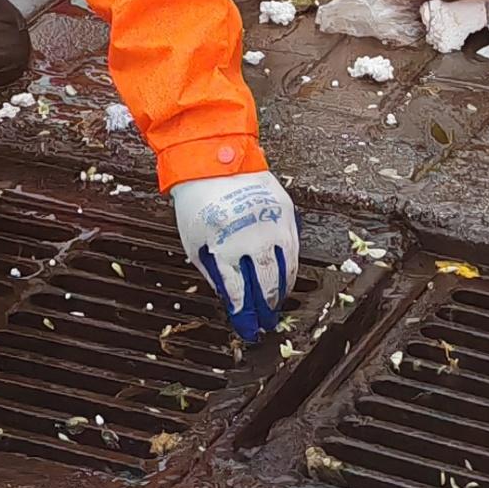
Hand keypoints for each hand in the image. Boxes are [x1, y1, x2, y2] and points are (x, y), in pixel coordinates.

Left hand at [172, 171, 295, 340]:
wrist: (214, 161)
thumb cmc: (198, 201)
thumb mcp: (194, 241)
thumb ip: (212, 272)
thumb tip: (229, 297)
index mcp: (223, 245)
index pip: (238, 290)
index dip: (244, 313)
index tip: (247, 326)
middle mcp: (250, 236)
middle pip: (265, 284)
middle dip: (266, 308)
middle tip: (266, 322)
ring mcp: (271, 224)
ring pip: (285, 269)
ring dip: (282, 292)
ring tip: (277, 305)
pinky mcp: (284, 212)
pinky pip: (294, 250)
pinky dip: (292, 269)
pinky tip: (287, 280)